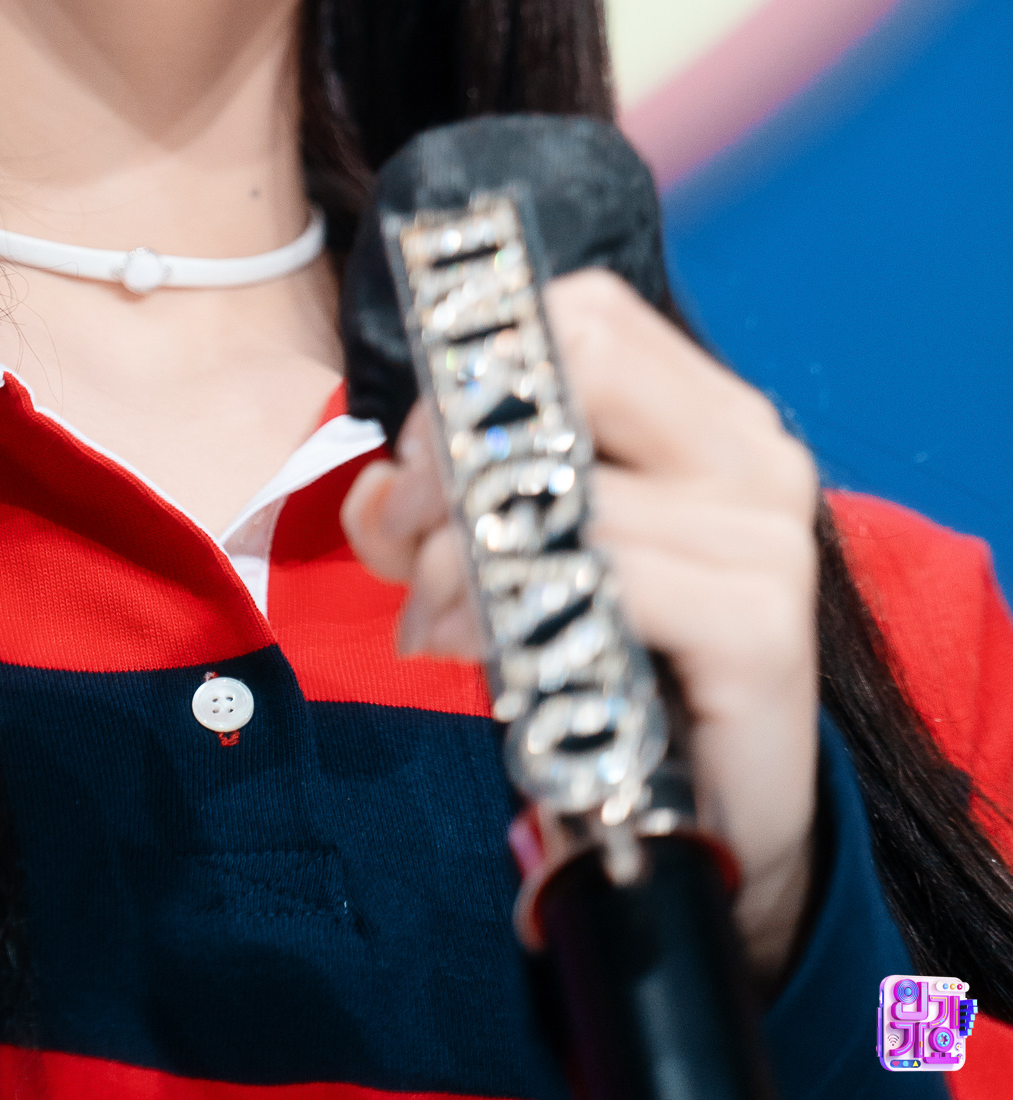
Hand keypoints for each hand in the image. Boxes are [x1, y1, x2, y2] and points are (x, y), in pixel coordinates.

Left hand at [341, 267, 820, 988]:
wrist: (715, 830)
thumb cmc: (613, 668)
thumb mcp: (510, 566)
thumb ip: (433, 511)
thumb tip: (372, 487)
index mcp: (709, 415)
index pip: (585, 313)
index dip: (478, 369)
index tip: (421, 456)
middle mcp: (755, 454)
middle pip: (580, 360)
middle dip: (462, 441)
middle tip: (411, 529)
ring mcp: (769, 536)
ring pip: (567, 483)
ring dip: (461, 556)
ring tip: (430, 619)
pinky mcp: (762, 627)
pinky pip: (607, 574)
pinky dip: (512, 612)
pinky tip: (479, 657)